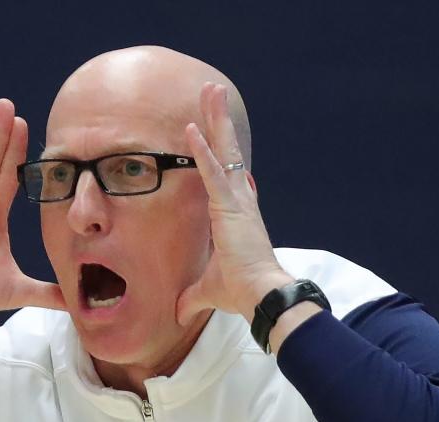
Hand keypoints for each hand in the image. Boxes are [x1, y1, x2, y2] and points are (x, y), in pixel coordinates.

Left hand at [175, 83, 293, 326]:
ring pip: (224, 151)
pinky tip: (192, 127)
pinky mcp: (230, 206)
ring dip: (215, 121)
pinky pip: (213, 171)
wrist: (260, 296)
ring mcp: (237, 200)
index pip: (225, 177)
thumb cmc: (241, 293)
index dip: (218, 154)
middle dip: (219, 123)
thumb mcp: (208, 292)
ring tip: (209, 91)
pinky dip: (202, 149)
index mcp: (235, 216)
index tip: (213, 134)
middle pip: (227, 152)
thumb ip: (191, 298)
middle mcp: (240, 201)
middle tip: (211, 93)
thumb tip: (177, 314)